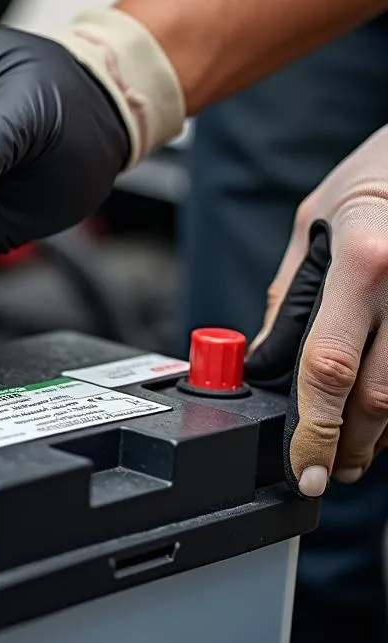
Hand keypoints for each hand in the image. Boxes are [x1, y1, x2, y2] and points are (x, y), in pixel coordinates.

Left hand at [246, 126, 387, 497]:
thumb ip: (292, 296)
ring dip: (378, 435)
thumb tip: (267, 355)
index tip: (303, 466)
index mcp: (363, 263)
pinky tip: (384, 415)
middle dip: (347, 444)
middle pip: (377, 397)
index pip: (328, 366)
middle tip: (327, 469)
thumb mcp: (314, 225)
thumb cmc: (376, 174)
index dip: (313, 428)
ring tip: (353, 451)